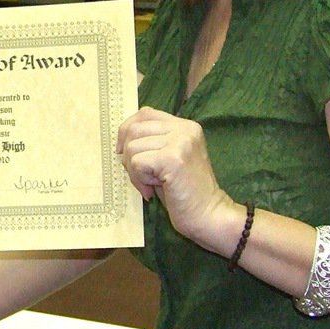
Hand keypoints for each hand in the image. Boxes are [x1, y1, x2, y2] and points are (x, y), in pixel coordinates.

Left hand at [117, 106, 235, 243]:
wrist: (208, 214)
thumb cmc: (184, 192)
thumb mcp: (168, 158)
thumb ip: (152, 142)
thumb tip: (121, 137)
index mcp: (185, 126)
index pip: (145, 114)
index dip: (127, 131)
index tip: (124, 152)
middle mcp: (185, 129)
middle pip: (134, 129)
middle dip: (128, 155)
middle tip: (142, 176)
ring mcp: (180, 142)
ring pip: (132, 147)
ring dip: (134, 171)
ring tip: (151, 184)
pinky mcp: (173, 158)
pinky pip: (137, 162)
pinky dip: (138, 179)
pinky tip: (153, 189)